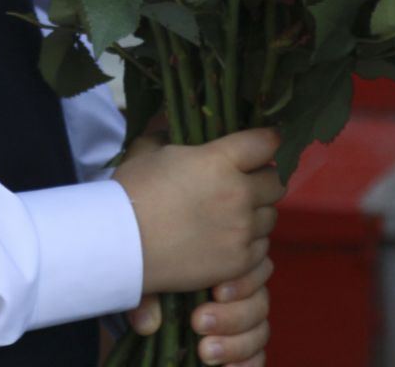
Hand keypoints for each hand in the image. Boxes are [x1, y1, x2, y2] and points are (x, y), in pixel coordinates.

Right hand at [114, 127, 283, 295]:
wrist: (118, 245)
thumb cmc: (130, 192)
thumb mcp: (147, 149)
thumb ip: (171, 135)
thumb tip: (179, 131)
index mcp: (220, 161)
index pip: (265, 143)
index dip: (267, 140)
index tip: (264, 143)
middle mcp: (239, 194)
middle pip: (276, 182)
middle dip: (263, 179)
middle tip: (245, 183)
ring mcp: (242, 231)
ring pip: (271, 217)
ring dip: (257, 213)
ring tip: (234, 215)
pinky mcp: (239, 262)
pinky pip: (262, 249)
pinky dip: (251, 242)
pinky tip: (231, 240)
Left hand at [124, 255, 272, 365]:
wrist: (146, 321)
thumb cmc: (154, 293)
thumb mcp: (148, 288)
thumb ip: (149, 299)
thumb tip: (147, 324)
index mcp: (225, 268)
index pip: (252, 268)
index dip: (242, 282)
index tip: (218, 292)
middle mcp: (243, 295)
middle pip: (260, 302)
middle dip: (232, 316)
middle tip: (200, 322)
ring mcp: (246, 324)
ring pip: (261, 331)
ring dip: (236, 344)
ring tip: (206, 352)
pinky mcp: (246, 351)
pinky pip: (258, 358)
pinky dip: (247, 364)